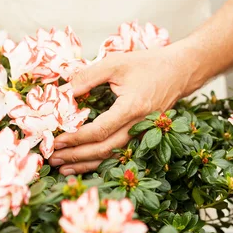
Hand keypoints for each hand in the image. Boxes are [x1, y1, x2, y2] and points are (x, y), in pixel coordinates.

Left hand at [50, 43, 199, 174]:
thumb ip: (87, 77)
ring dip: (85, 164)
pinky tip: (82, 165)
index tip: (56, 140)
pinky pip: (118, 154)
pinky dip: (99, 162)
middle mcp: (139, 126)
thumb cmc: (148, 64)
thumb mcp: (115, 63)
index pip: (99, 130)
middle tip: (52, 158)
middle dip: (76, 156)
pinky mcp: (142, 137)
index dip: (76, 138)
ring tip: (62, 168)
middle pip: (104, 149)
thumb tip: (62, 91)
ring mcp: (143, 134)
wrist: (179, 71)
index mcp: (132, 108)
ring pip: (111, 157)